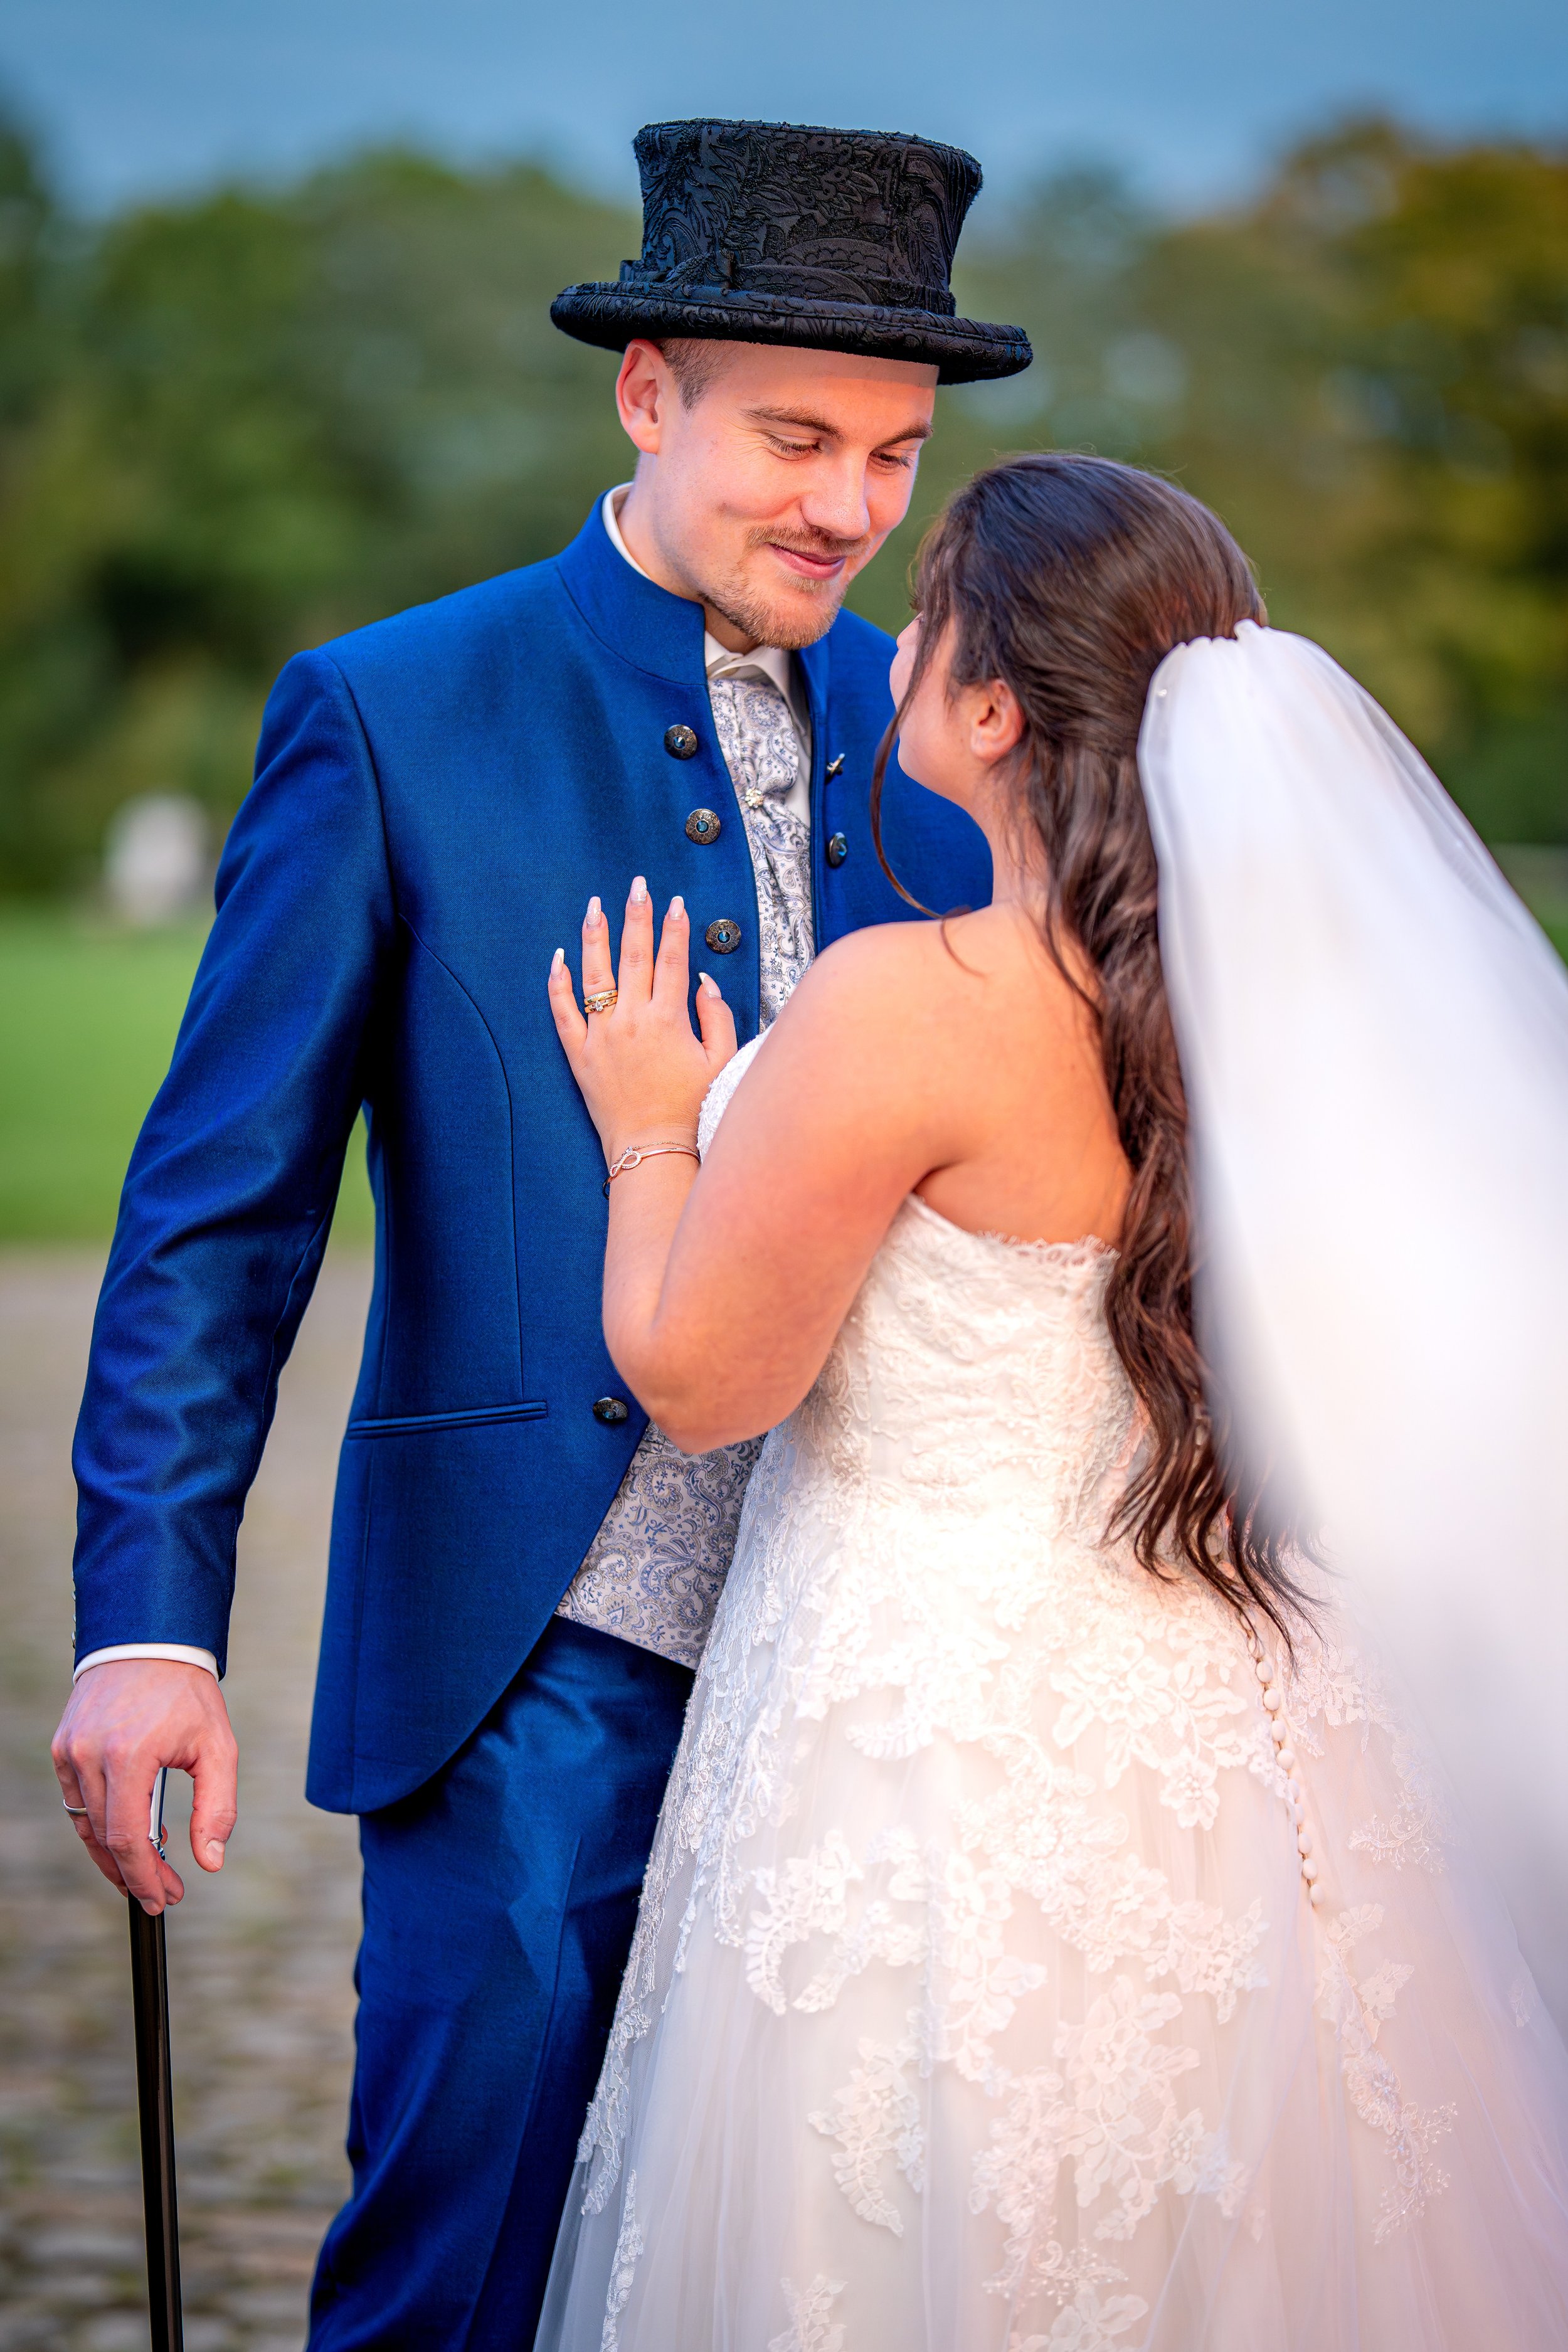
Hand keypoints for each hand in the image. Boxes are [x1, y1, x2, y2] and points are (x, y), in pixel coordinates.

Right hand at [52, 1660, 237, 1914]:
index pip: (129, 1838)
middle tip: (164, 1893)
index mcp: (130, 1755)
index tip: (164, 1900)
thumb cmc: (187, 1693)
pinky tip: (128, 1833)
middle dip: (135, 1873)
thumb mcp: (217, 1747)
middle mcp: (91, 1755)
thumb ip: (217, 1807)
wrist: (148, 1639)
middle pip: (106, 1838)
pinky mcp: (62, 1747)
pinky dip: (100, 1824)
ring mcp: (70, 1751)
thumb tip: (210, 1862)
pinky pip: (77, 1801)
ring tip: (147, 1871)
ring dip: (114, 1854)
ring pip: (87, 1824)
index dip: (145, 1878)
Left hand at [549, 878, 736, 1161]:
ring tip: (595, 905)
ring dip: (595, 936)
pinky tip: (559, 957)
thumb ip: (717, 1016)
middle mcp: (632, 1021)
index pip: (673, 960)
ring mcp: (602, 1036)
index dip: (675, 927)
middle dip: (637, 916)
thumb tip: (703, 980)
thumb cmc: (692, 1109)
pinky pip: (563, 1012)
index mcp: (669, 1021)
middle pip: (634, 956)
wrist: (653, 1149)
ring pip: (594, 975)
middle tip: (637, 885)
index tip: (675, 901)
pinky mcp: (579, 1054)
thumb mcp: (721, 1061)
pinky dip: (559, 983)